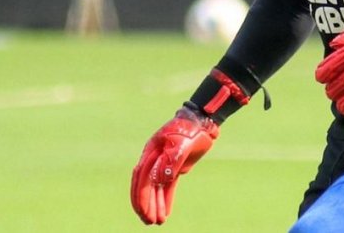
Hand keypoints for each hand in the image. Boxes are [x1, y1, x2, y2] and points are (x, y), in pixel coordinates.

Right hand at [130, 106, 219, 224]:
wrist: (202, 121)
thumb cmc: (191, 130)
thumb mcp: (182, 144)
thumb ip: (171, 160)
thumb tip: (159, 178)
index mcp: (152, 151)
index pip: (143, 177)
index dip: (141, 195)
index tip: (143, 212)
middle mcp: (154, 158)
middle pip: (146, 184)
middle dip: (146, 204)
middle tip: (148, 222)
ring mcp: (164, 163)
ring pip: (156, 187)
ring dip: (156, 204)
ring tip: (157, 222)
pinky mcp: (174, 167)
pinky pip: (167, 185)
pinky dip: (166, 198)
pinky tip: (166, 212)